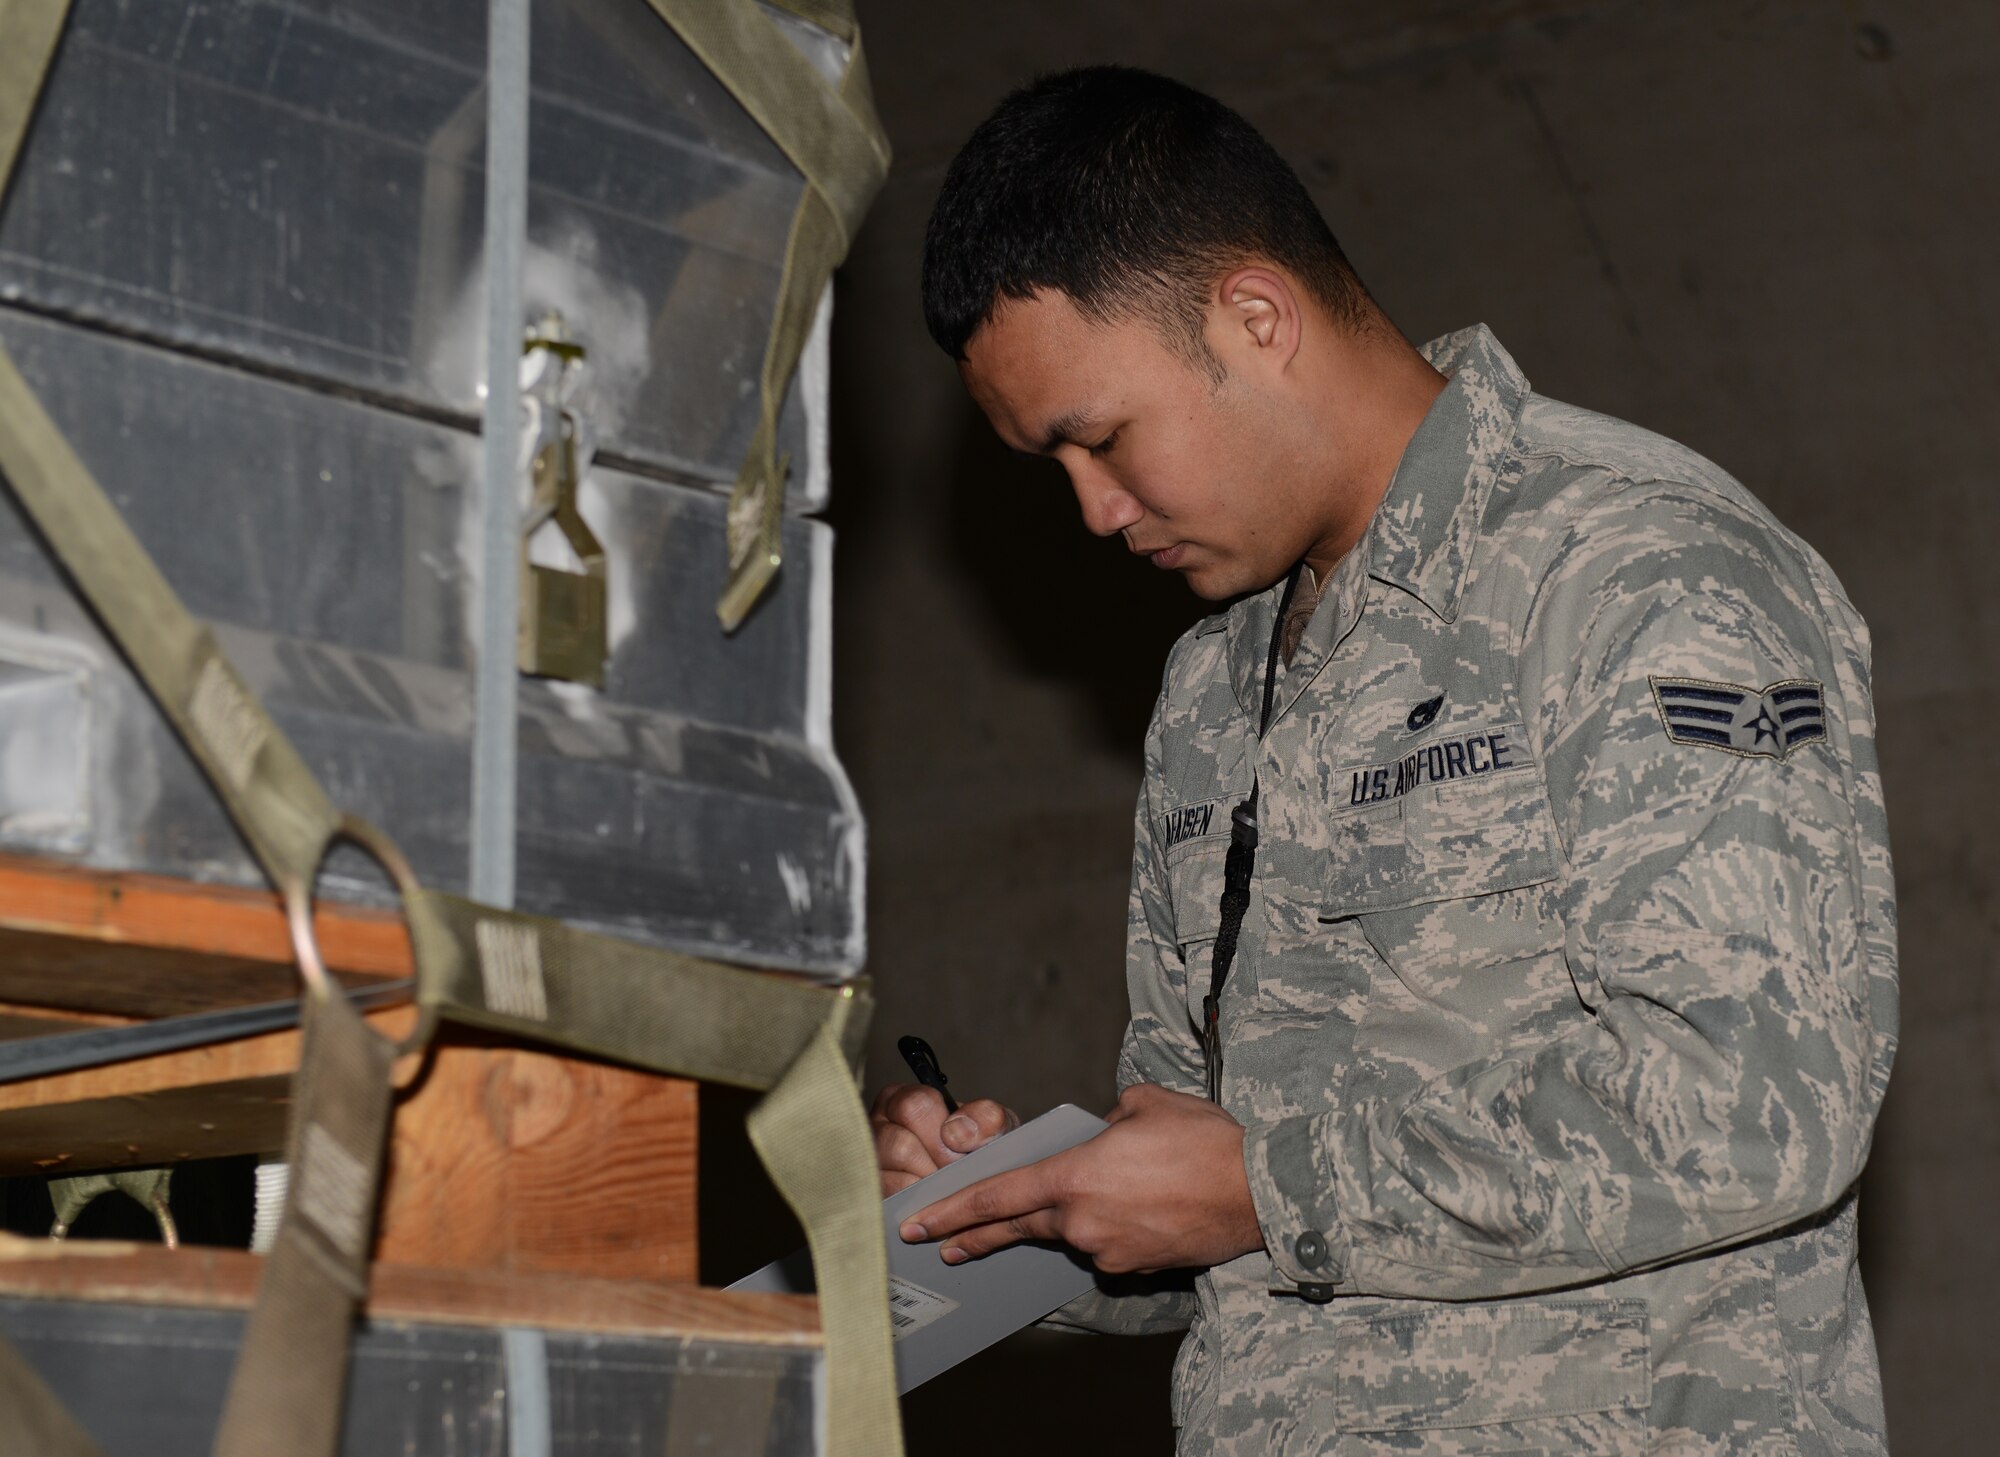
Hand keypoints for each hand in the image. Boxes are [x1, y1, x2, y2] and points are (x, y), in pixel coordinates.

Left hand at [897, 1083, 1263, 1274]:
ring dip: (1075, 1215)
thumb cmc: (1203, 1140)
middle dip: (978, 1237)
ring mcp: (1109, 1250)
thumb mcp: (1143, 1104)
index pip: (998, 1197)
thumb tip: (1098, 1135)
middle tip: (945, 1247)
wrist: (1258, 1190)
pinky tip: (1140, 1205)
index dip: (952, 1210)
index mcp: (1074, 1175)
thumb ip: (1105, 1120)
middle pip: (1020, 1229)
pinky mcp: (1136, 1267)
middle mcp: (1082, 1221)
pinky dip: (1110, 1227)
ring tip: (1119, 1187)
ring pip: (1072, 1232)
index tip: (918, 1224)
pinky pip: (1108, 1245)